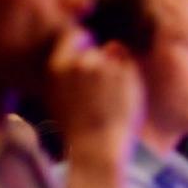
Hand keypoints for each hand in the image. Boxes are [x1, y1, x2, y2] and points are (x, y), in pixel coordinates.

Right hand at [47, 29, 145, 165]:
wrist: (97, 152)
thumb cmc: (77, 131)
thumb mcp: (57, 98)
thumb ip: (66, 70)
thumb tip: (83, 38)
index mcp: (58, 67)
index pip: (72, 36)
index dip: (82, 43)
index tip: (89, 58)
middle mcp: (79, 62)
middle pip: (94, 51)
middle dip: (99, 67)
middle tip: (100, 97)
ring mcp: (104, 67)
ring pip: (114, 58)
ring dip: (115, 73)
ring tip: (110, 102)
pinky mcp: (126, 74)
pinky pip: (130, 67)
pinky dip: (130, 80)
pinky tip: (122, 101)